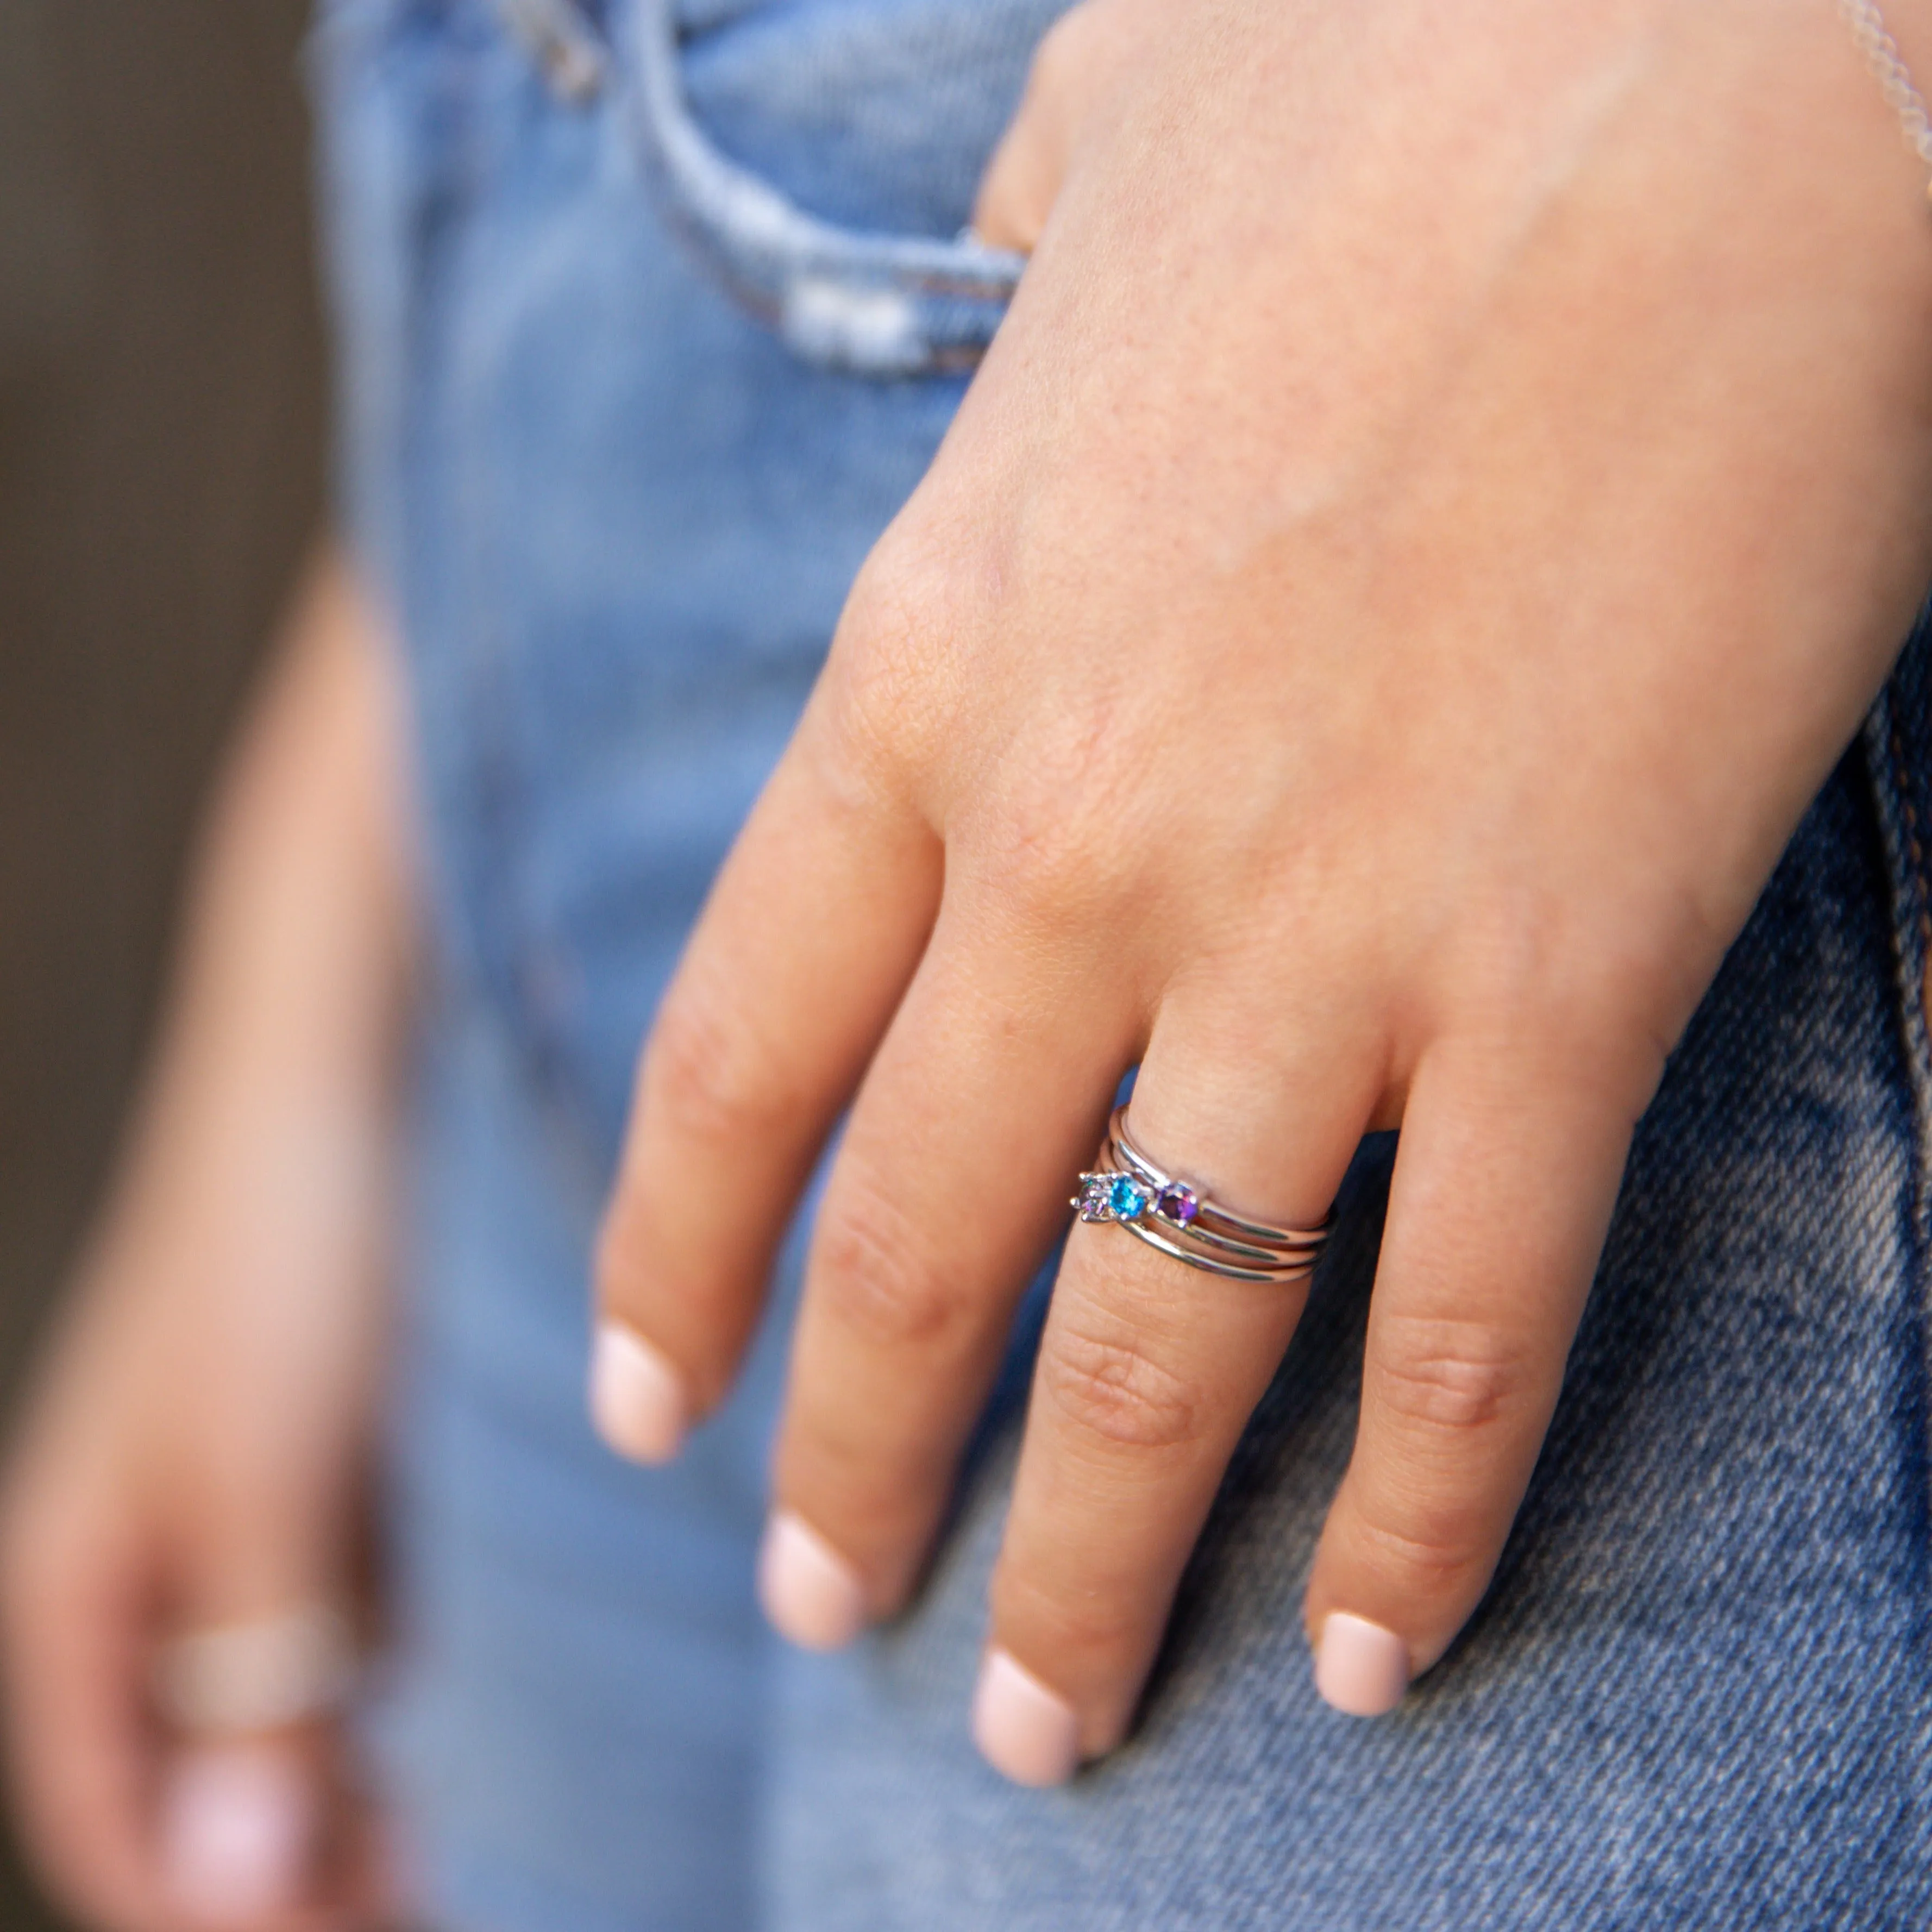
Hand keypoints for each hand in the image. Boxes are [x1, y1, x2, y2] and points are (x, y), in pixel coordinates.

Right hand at [2, 554, 409, 1923]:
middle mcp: (150, 1565)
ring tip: (487, 1840)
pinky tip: (496, 1706)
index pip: (125, 1823)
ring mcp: (239, 1515)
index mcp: (83, 1586)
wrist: (338, 1070)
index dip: (227, 1920)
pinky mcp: (323, 1465)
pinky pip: (348, 1622)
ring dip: (359, 1790)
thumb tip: (228, 1885)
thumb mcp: (262, 1471)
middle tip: (455, 1903)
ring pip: (287, 1710)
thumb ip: (249, 1669)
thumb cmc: (284, 1257)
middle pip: (210, 1781)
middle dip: (304, 1870)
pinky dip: (402, 1690)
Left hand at [593, 0, 1931, 1782]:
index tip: (656, 1399)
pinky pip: (1460, 1326)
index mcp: (937, 671)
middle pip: (915, 1252)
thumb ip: (1012, 270)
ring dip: (1088, 1563)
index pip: (738, 1051)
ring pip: (1152, 1347)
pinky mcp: (1557, 973)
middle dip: (858, 1467)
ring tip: (1044, 1724)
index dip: (683, 1256)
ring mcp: (1313, 938)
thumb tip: (996, 267)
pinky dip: (1419, 1516)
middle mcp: (1079, 849)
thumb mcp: (1105, 166)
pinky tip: (1375, 1650)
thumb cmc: (1396, 80)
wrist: (1705, 60)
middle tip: (828, 1603)